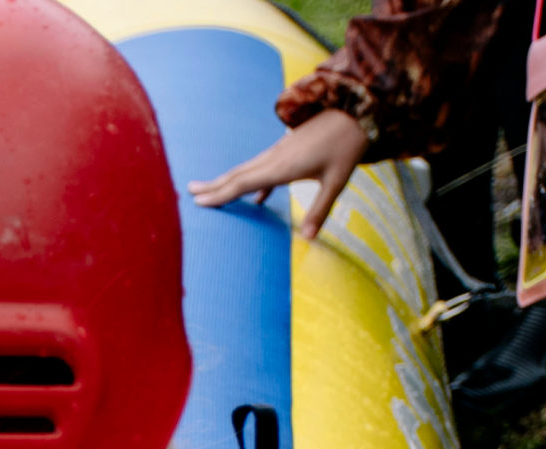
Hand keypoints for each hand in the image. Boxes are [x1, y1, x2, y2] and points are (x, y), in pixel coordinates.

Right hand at [188, 107, 367, 240]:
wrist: (356, 112)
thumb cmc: (347, 146)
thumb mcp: (337, 181)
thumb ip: (320, 210)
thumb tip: (309, 239)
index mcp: (282, 168)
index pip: (243, 184)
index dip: (220, 194)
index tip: (199, 202)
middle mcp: (275, 158)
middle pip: (237, 175)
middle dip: (213, 185)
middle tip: (189, 193)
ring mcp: (280, 151)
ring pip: (247, 169)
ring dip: (226, 180)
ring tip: (209, 188)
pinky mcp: (287, 148)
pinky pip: (262, 167)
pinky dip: (252, 182)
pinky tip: (257, 197)